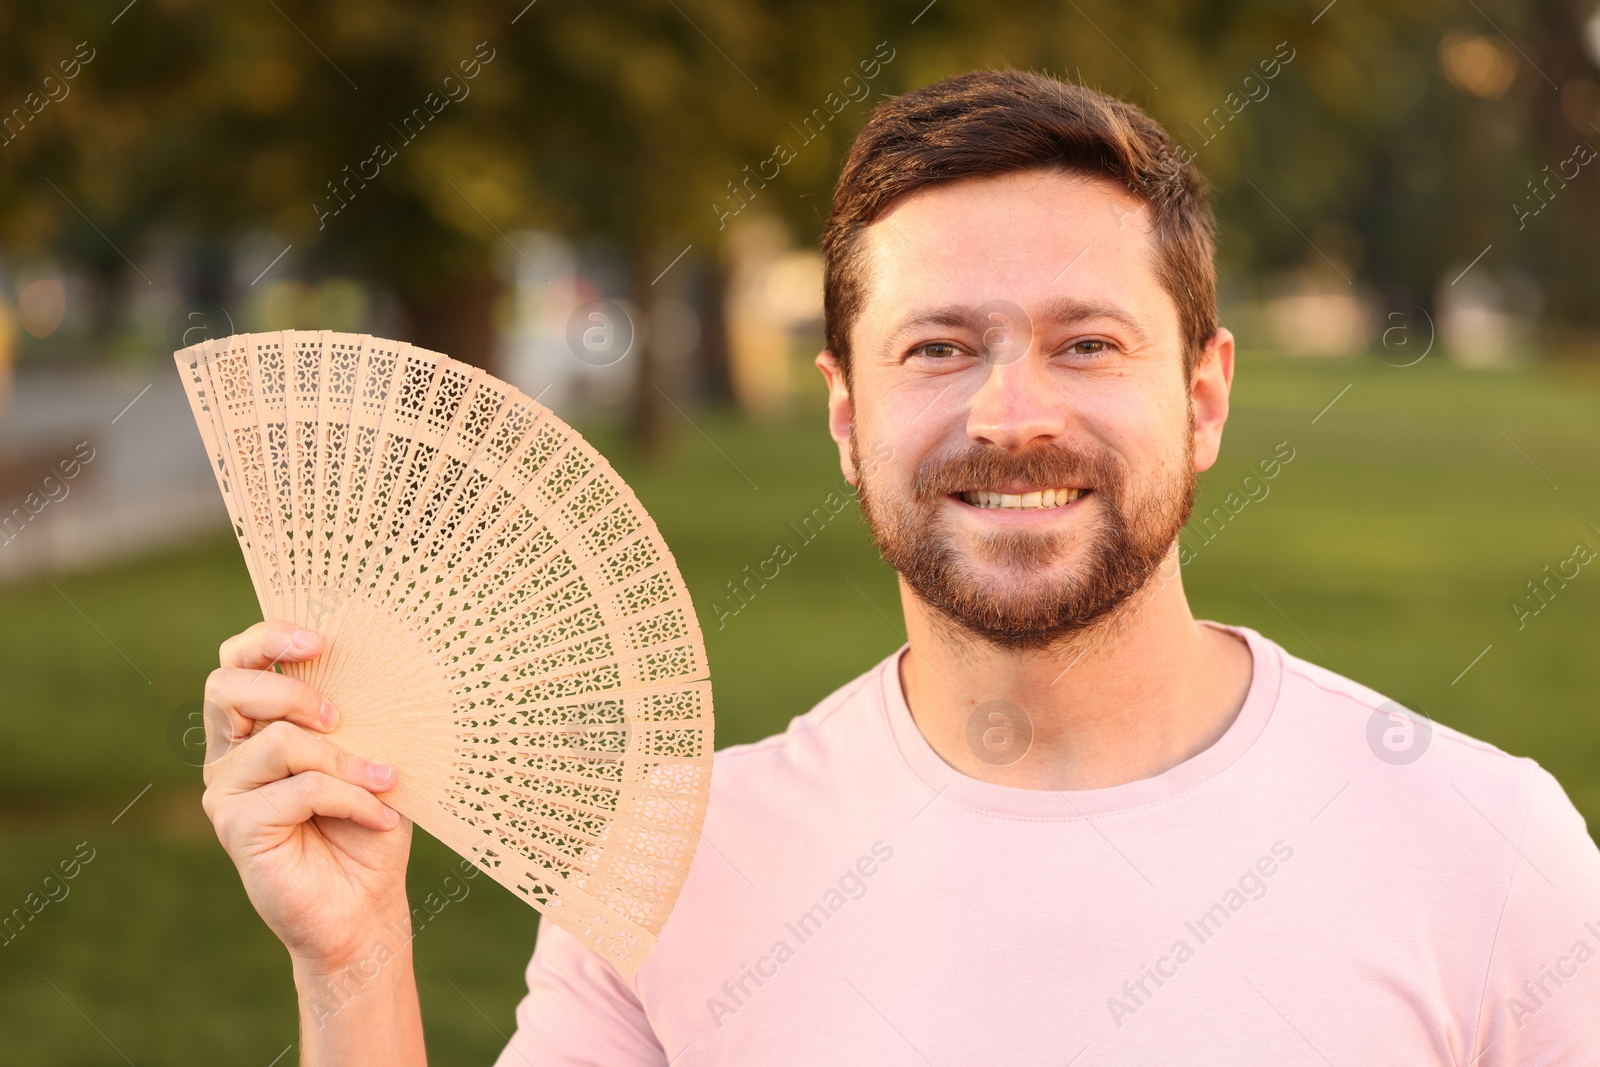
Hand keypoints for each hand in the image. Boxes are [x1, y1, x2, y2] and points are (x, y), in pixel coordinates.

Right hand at [201, 620, 412, 971]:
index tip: (319, 640)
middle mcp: (231, 754)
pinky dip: (351, 798)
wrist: (365, 905)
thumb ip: (355, 716)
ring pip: (278, 741)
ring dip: (344, 759)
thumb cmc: (370, 824)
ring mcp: (229, 791)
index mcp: (257, 727)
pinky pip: (300, 789)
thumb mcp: (369, 757)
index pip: (237, 662)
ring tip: (384, 781)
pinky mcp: (237, 827)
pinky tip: (380, 817)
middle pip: (227, 686)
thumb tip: (375, 666)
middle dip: (289, 689)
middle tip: (339, 716)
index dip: (267, 639)